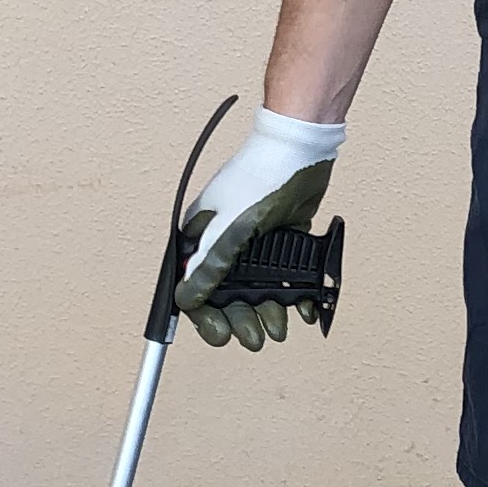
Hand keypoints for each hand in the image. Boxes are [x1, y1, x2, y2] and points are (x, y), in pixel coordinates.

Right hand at [176, 107, 343, 348]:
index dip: (205, 315)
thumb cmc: (262, 176)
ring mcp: (252, 242)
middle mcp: (223, 241)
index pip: (193, 287)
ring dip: (267, 311)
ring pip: (256, 289)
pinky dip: (291, 296)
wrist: (302, 148)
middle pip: (226, 294)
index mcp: (201, 236)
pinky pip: (282, 277)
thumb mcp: (232, 227)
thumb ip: (210, 265)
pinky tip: (301, 311)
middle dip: (240, 319)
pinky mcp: (279, 240)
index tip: (220, 336)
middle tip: (254, 339)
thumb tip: (185, 297)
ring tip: (279, 329)